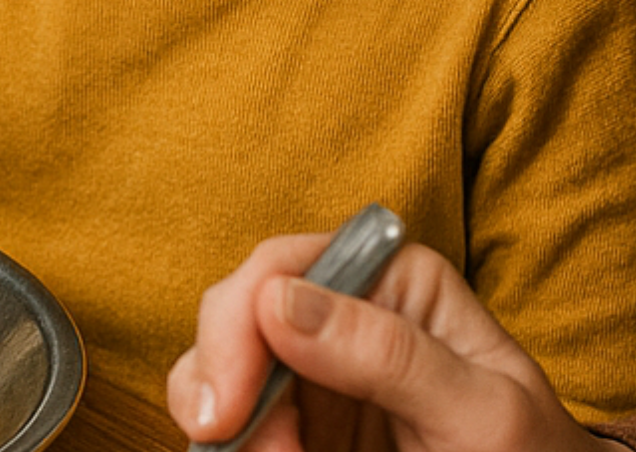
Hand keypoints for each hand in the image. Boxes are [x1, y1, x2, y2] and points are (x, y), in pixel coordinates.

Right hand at [167, 232, 606, 451]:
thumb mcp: (482, 412)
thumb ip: (389, 351)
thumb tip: (278, 300)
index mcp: (390, 279)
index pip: (283, 265)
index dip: (238, 323)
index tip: (227, 405)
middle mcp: (341, 308)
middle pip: (237, 309)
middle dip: (218, 371)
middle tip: (223, 437)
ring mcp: (313, 365)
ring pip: (219, 361)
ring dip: (219, 411)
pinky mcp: (299, 417)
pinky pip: (235, 414)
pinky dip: (230, 438)